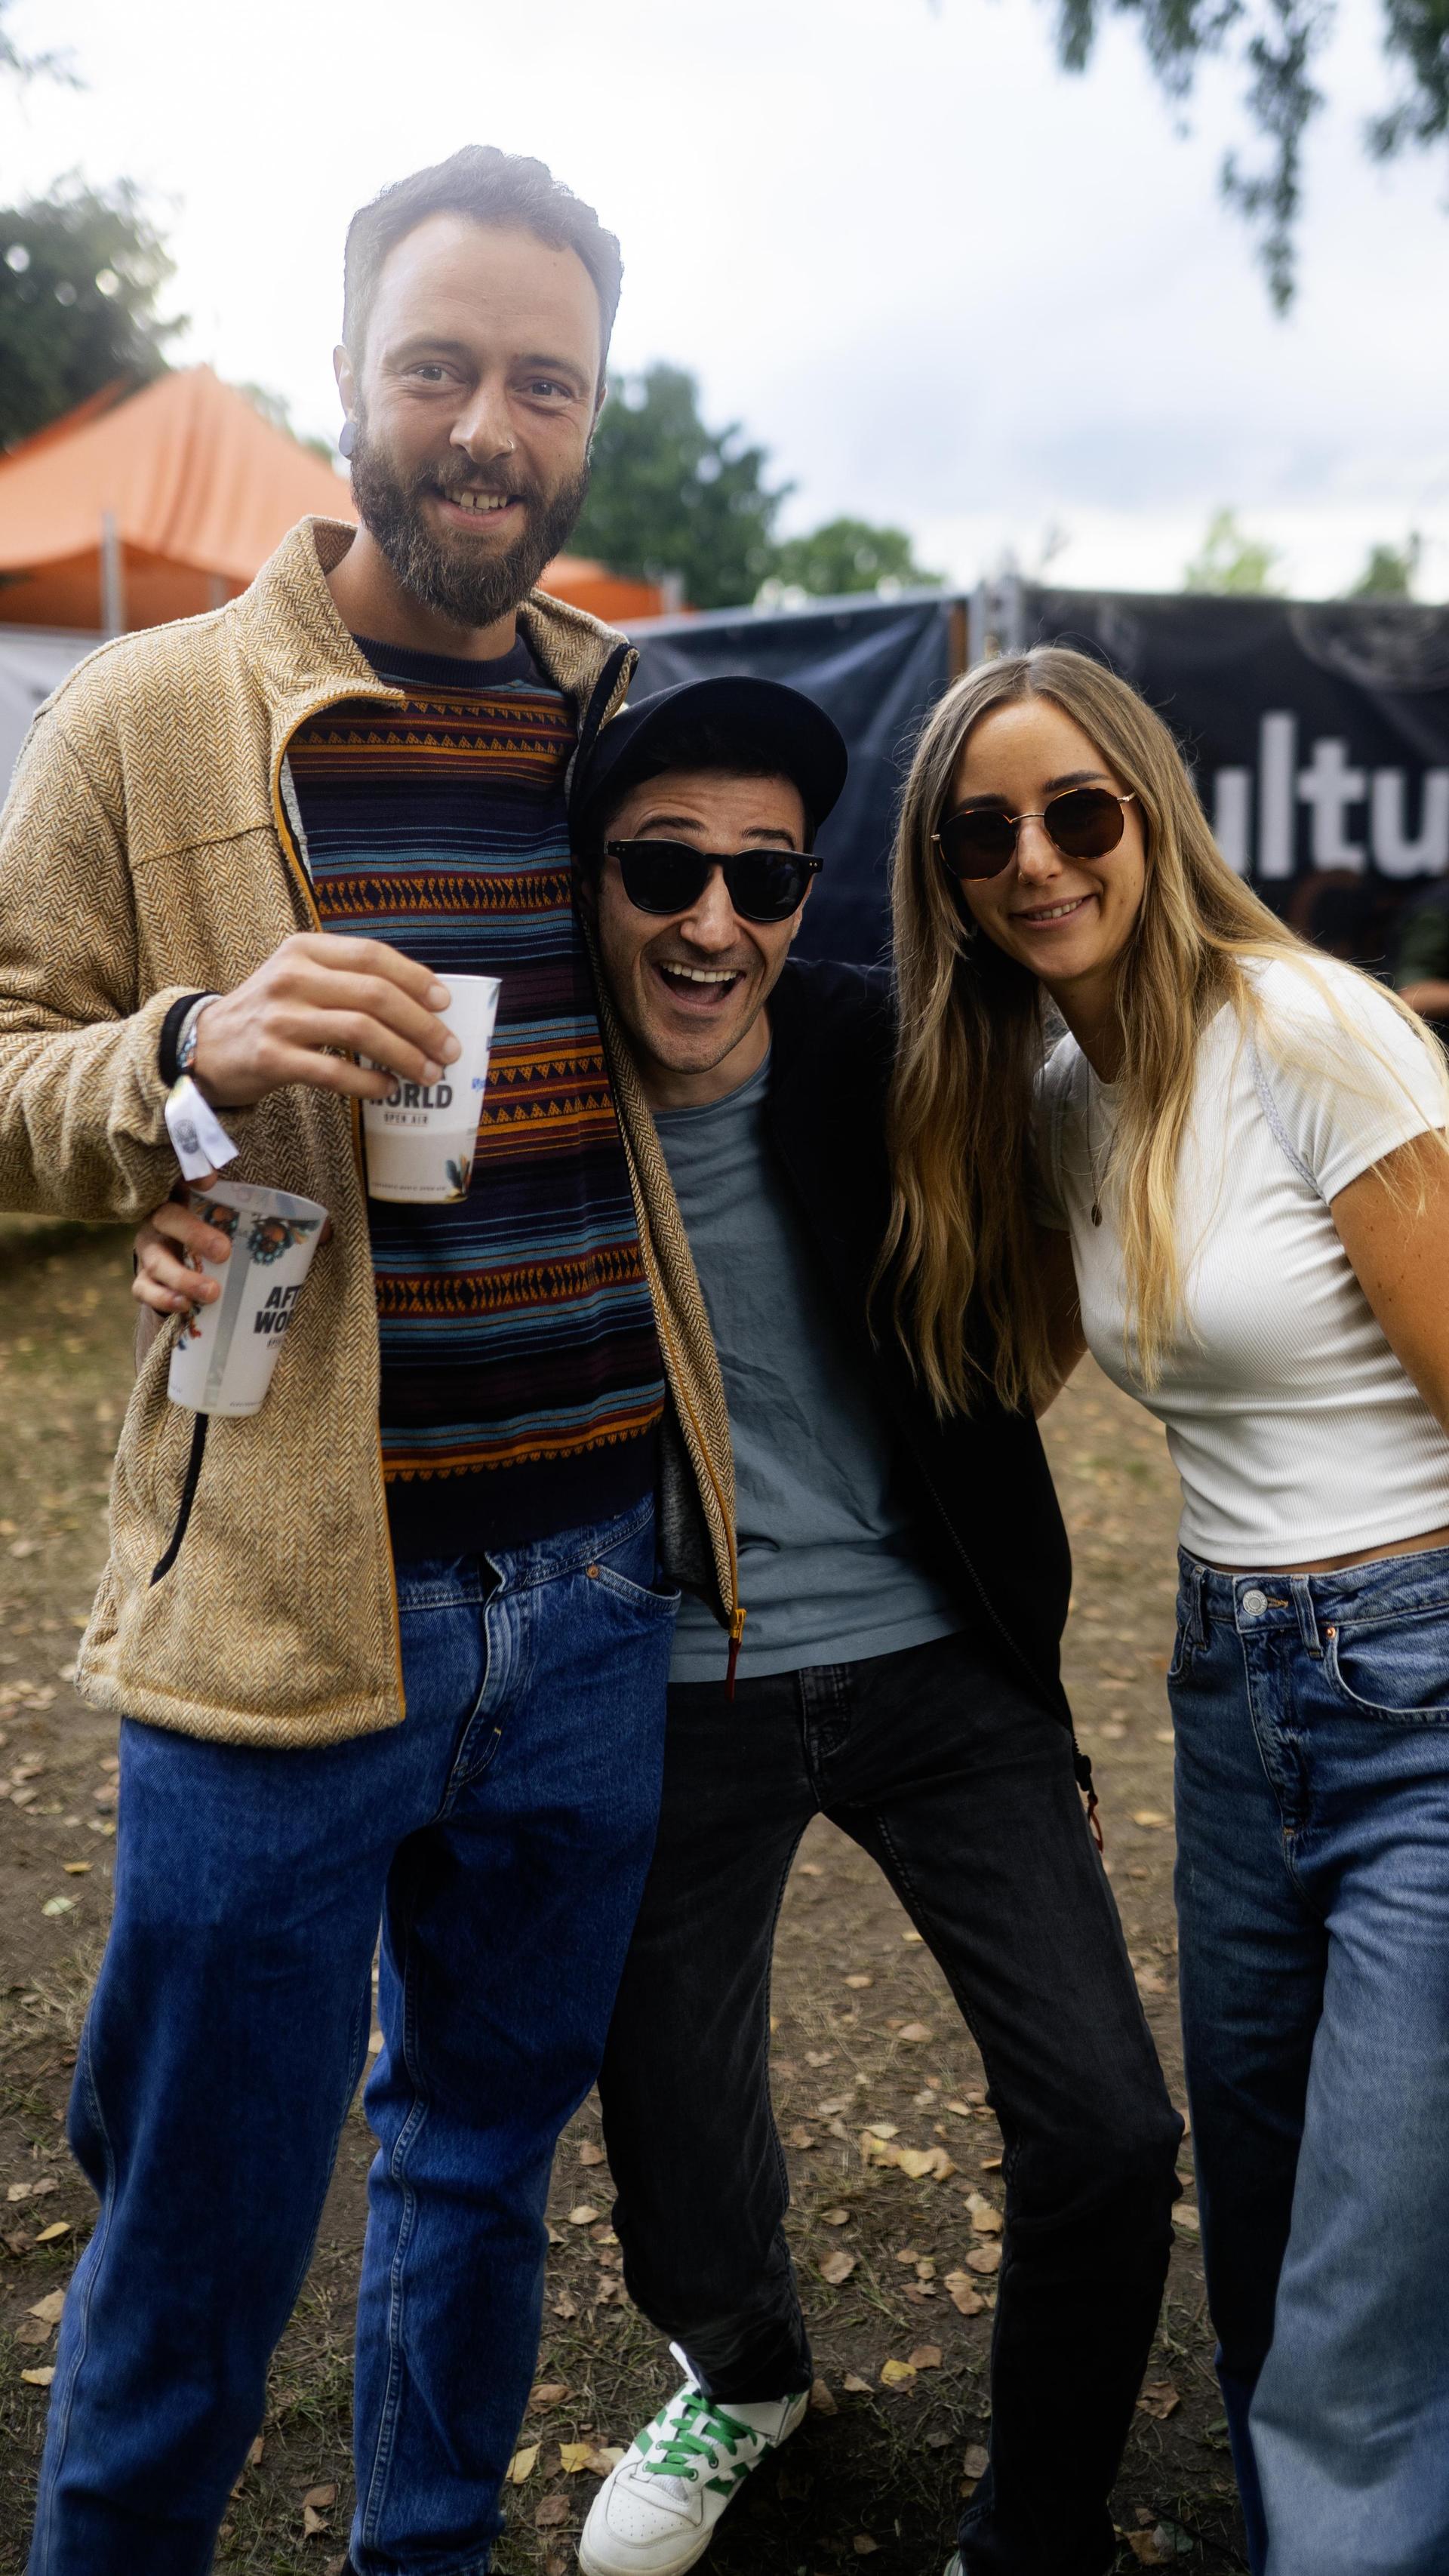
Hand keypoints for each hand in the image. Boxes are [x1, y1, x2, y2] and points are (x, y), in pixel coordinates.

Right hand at [133, 1195, 335, 1320]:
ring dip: (182, 1277)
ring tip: (210, 1294)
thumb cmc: (221, 1238)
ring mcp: (150, 1250)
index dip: (192, 1172)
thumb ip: (279, 1223)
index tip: (213, 1178)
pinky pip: (145, 1290)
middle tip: (223, 1252)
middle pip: (168, 1217)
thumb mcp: (245, 1226)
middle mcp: (163, 1219)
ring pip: (156, 1260)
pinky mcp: (143, 1280)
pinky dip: (162, 1300)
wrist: (186, 1268)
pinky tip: (184, 1308)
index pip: (185, 1176)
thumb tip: (328, 1232)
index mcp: (188, 1197)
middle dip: (194, 1234)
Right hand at [190, 933, 459, 1108]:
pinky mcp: (272, 1058)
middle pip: (375, 995)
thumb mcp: (301, 978)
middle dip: (422, 1025)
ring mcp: (280, 1018)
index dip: (415, 978)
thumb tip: (422, 1003)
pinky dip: (369, 1082)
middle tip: (448, 1050)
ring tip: (428, 1075)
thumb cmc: (271, 1012)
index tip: (445, 1002)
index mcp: (304, 950)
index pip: (372, 955)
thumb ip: (348, 980)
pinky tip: (387, 1089)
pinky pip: (335, 1072)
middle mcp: (291, 977)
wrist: (207, 1045)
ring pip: (361, 1032)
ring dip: (405, 1056)